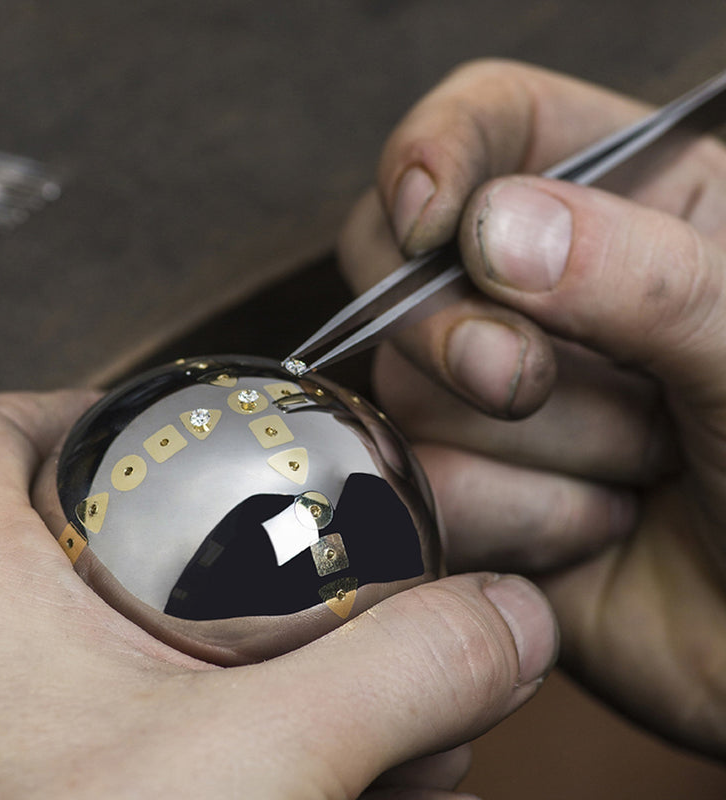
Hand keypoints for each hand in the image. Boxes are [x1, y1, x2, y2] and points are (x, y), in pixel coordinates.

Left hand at [0, 391, 556, 798]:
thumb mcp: (252, 771)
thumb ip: (394, 673)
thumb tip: (511, 617)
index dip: (82, 404)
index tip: (178, 423)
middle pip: (82, 529)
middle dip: (214, 542)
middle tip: (304, 552)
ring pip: (127, 642)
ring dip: (255, 654)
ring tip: (370, 694)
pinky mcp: (43, 785)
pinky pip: (141, 728)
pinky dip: (241, 735)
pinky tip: (350, 780)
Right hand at [338, 59, 725, 757]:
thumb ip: (642, 274)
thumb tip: (492, 231)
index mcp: (624, 205)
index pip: (490, 125)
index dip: (437, 151)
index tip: (430, 219)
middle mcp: (535, 296)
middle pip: (400, 262)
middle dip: (456, 331)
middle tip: (524, 382)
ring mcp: (483, 395)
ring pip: (411, 389)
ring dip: (535, 448)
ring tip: (640, 473)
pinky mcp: (462, 483)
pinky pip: (421, 483)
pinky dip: (516, 517)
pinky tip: (597, 529)